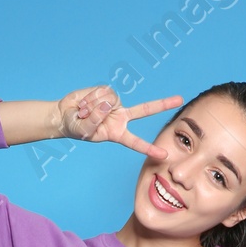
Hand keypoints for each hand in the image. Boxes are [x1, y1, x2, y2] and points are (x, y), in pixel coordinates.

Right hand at [55, 86, 182, 159]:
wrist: (66, 114)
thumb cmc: (76, 127)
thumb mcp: (84, 130)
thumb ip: (95, 119)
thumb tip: (108, 104)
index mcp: (118, 133)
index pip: (136, 142)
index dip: (149, 148)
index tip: (164, 155)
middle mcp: (121, 117)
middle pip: (145, 110)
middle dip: (162, 104)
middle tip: (179, 99)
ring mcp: (115, 103)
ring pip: (110, 101)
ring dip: (92, 107)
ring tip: (83, 112)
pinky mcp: (107, 91)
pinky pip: (102, 93)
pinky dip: (90, 99)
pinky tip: (84, 104)